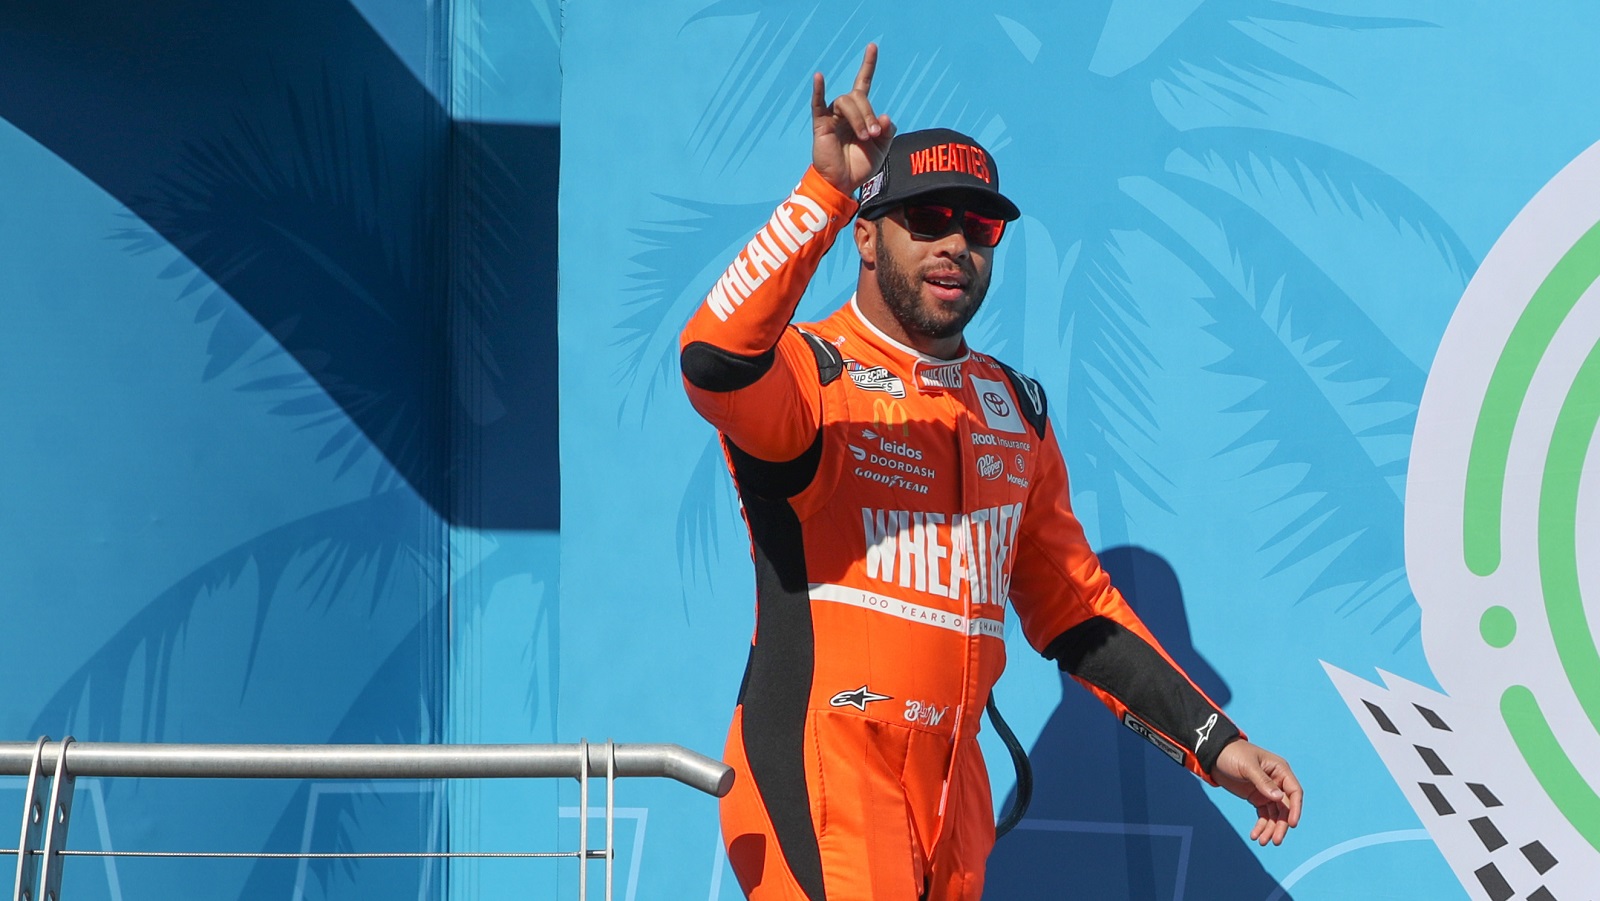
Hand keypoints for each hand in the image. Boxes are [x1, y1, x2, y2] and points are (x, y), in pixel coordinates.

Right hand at [811, 43, 895, 193]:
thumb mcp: (882, 148)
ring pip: (846, 102)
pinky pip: (818, 104)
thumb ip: (888, 131)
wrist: (843, 183)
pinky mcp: (821, 125)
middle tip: (874, 135)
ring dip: (859, 118)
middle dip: (869, 114)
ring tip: (864, 137)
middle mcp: (846, 111)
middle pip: (859, 97)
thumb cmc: (860, 166)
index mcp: (860, 113)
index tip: (873, 46)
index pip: (864, 83)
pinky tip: (819, 77)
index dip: (868, 65)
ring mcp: (832, 117)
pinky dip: (819, 90)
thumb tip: (884, 116)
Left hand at [1211, 739, 1302, 845]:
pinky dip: (1261, 826)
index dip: (1295, 809)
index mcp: (1280, 770)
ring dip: (1270, 829)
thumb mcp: (1247, 766)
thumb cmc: (1233, 754)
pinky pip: (1263, 815)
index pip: (1294, 792)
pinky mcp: (1257, 798)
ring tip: (1262, 842)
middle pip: (1285, 808)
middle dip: (1281, 825)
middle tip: (1275, 841)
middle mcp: (1277, 782)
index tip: (1292, 824)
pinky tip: (1254, 835)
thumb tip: (1279, 798)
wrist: (1214, 754)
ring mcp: (1267, 791)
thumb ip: (1263, 782)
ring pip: (1274, 815)